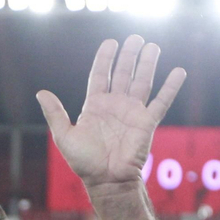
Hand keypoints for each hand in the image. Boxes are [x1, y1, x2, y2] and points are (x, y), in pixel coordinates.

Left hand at [36, 36, 185, 194]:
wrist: (106, 181)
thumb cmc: (84, 162)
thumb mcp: (64, 136)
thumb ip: (55, 114)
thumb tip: (41, 93)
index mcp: (96, 106)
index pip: (101, 75)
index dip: (105, 58)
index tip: (111, 42)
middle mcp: (115, 105)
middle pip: (123, 73)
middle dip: (129, 55)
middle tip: (135, 37)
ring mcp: (132, 112)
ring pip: (142, 82)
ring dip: (148, 63)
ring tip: (153, 46)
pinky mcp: (147, 123)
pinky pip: (161, 102)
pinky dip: (171, 87)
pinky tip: (179, 71)